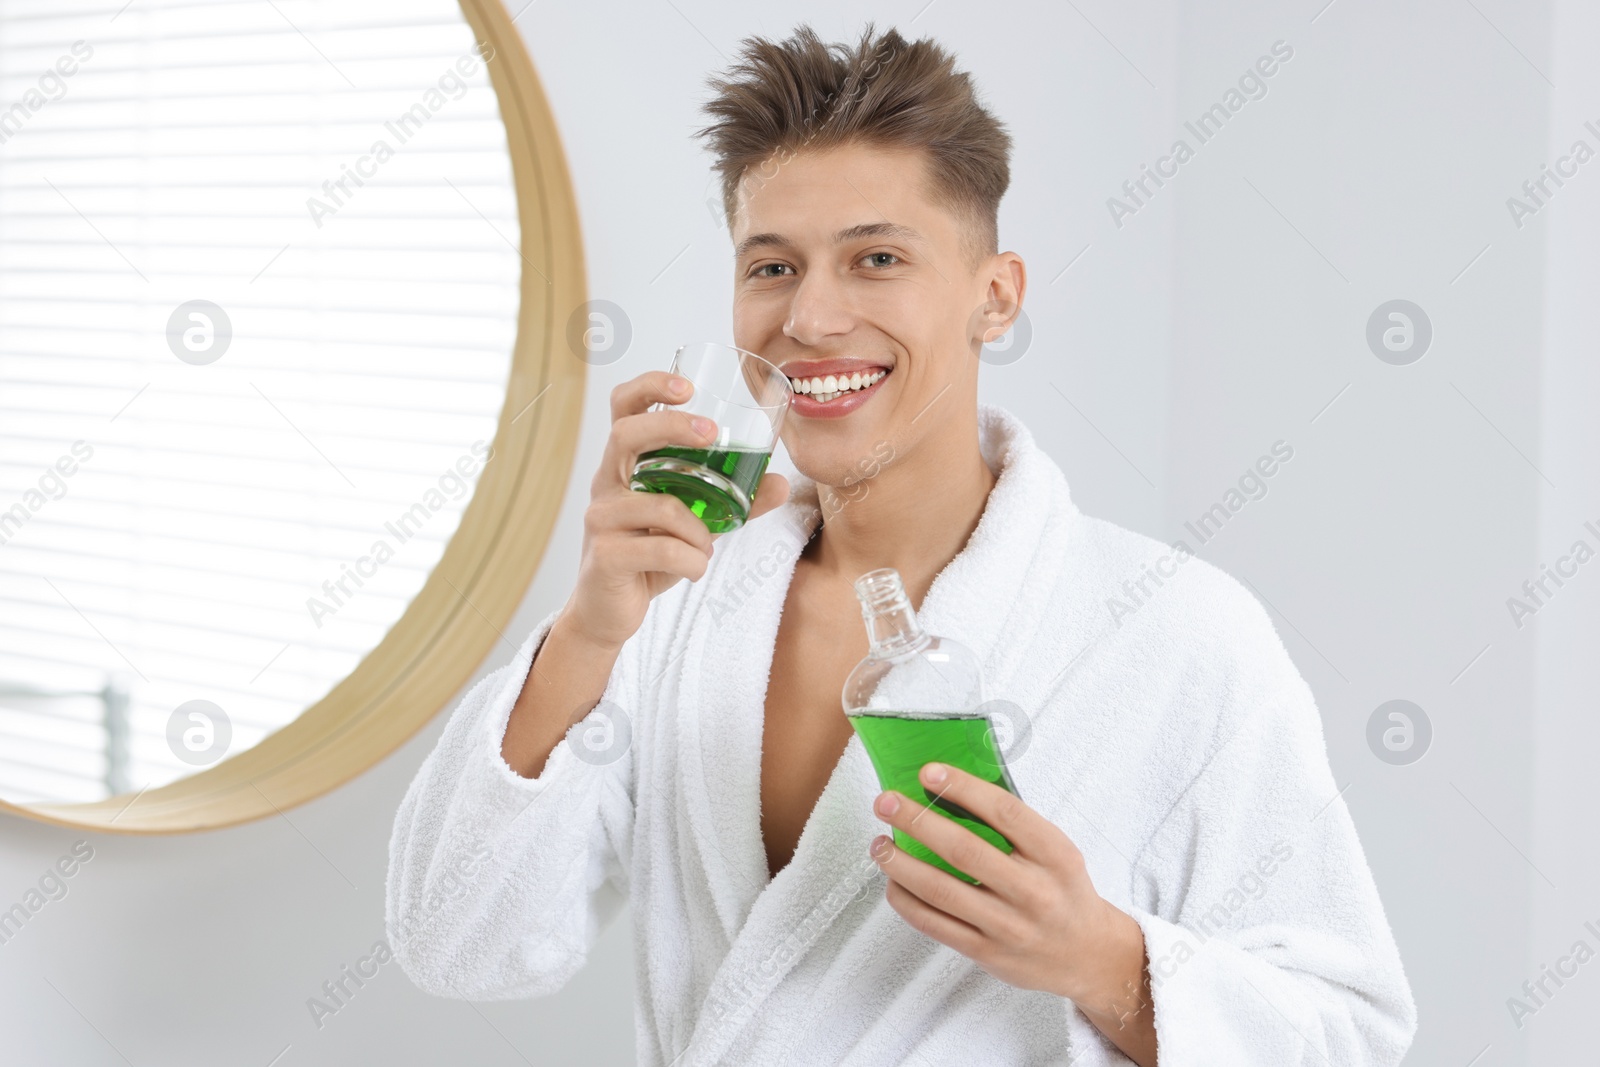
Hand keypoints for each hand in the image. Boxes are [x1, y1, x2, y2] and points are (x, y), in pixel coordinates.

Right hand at [561, 370, 789, 650]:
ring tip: (707, 546)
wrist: (609, 612)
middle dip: (673, 427)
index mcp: (625, 465)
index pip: (623, 408)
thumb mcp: (695, 523)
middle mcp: (606, 482)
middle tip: (713, 434)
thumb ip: (733, 502)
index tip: (687, 386)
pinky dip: (691, 561)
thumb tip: (781, 482)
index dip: (649, 387)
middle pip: (626, 434)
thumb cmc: (650, 556)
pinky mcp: (605, 555)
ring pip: (661, 506)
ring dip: (699, 529)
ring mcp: (600, 518)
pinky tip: (694, 568)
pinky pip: (662, 550)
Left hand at [869, 762, 1156, 1065]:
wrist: (1089, 955)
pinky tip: (893, 881)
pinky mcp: (987, 952)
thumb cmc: (1063, 891)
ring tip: (880, 843)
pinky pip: (934, 923)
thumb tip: (951, 789)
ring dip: (901, 863)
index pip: (1005, 812)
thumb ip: (1013, 826)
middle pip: (964, 850)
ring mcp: (1008, 925)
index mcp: (1055, 855)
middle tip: (886, 802)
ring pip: (941, 890)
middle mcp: (1033, 891)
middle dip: (917, 821)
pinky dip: (906, 899)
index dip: (963, 788)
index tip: (928, 772)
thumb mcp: (1056, 852)